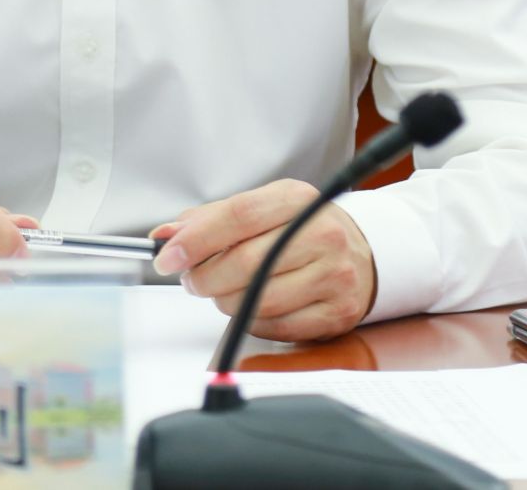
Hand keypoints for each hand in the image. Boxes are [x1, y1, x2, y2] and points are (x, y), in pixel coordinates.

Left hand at [150, 180, 376, 343]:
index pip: (238, 216)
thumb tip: (165, 236)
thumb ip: (210, 219)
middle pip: (245, 263)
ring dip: (225, 301)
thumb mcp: (262, 208)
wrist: (361, 253)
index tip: (168, 256)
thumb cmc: (301, 230)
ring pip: (257, 300)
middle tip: (193, 279)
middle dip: (205, 277)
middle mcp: (322, 234)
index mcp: (297, 199)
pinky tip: (254, 304)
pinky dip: (252, 320)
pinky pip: (275, 326)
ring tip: (225, 290)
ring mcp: (334, 275)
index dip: (196, 239)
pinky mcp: (337, 313)